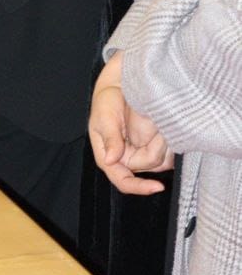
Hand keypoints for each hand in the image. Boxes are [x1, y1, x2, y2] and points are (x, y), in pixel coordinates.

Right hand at [88, 54, 171, 194]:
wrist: (120, 86)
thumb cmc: (106, 101)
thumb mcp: (104, 117)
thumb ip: (110, 139)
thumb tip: (110, 160)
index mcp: (110, 157)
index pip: (124, 181)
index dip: (140, 187)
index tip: (157, 186)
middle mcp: (127, 159)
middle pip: (148, 169)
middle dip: (157, 151)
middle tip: (160, 130)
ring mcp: (142, 154)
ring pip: (161, 162)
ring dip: (165, 145)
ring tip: (159, 122)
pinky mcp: (154, 147)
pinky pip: (169, 154)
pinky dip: (171, 143)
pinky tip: (165, 128)